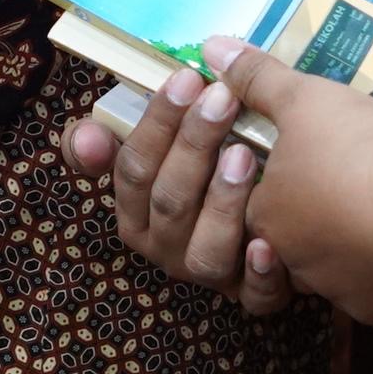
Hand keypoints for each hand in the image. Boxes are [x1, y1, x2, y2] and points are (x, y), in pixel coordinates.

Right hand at [64, 65, 294, 317]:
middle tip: (223, 98)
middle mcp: (166, 249)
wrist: (284, 225)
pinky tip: (269, 244)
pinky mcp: (254, 296)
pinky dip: (261, 274)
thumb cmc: (205, 173)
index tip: (188, 77)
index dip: (158, 122)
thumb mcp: (156, 150)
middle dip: (193, 145)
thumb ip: (113, 136)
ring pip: (206, 250)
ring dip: (222, 204)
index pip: (134, 168)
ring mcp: (209, 275)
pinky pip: (256, 296)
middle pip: (170, 200)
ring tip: (244, 155)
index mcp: (136, 214)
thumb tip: (88, 137)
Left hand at [209, 37, 372, 334]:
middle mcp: (296, 266)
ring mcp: (343, 295)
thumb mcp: (306, 98)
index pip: (256, 206)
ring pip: (338, 274)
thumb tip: (210, 46)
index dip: (280, 183)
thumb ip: (256, 77)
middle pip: (294, 245)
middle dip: (314, 220)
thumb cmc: (357, 149)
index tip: (312, 163)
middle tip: (349, 188)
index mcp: (267, 219)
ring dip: (353, 249)